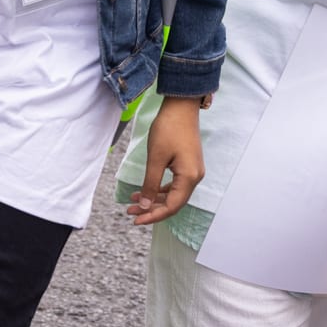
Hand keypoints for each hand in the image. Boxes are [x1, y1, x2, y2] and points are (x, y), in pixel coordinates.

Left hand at [125, 95, 205, 225]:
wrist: (181, 107)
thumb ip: (150, 184)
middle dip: (151, 209)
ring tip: (133, 202)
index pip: (172, 206)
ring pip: (173, 194)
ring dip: (154, 200)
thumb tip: (144, 205)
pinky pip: (175, 184)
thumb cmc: (169, 129)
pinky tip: (145, 190)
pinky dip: (159, 189)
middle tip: (130, 212)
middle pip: (174, 203)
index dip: (153, 216)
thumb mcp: (156, 158)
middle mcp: (195, 176)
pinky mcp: (188, 164)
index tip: (136, 220)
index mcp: (189, 177)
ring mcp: (193, 170)